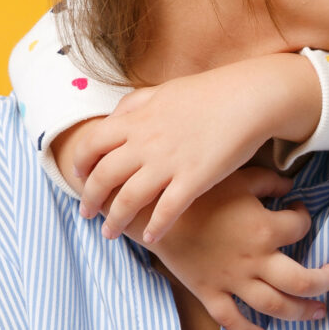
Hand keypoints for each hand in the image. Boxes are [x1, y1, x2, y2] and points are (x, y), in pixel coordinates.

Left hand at [71, 54, 321, 242]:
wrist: (249, 98)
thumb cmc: (210, 93)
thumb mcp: (164, 90)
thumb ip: (135, 103)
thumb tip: (115, 116)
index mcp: (137, 120)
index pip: (92, 143)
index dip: (80, 163)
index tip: (79, 176)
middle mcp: (146, 142)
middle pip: (103, 176)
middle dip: (90, 199)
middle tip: (87, 214)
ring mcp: (169, 163)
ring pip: (128, 199)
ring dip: (115, 220)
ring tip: (110, 233)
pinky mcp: (194, 179)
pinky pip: (167, 210)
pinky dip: (156, 227)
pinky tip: (151, 239)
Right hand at [135, 167, 328, 329]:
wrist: (151, 212)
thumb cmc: (195, 191)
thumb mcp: (236, 176)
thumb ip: (268, 181)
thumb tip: (289, 186)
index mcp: (263, 228)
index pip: (300, 227)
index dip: (304, 217)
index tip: (298, 210)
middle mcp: (254, 260)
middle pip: (301, 281)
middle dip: (324, 281)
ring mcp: (232, 280)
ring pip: (275, 306)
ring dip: (301, 312)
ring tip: (317, 312)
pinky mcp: (209, 293)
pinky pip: (232, 320)